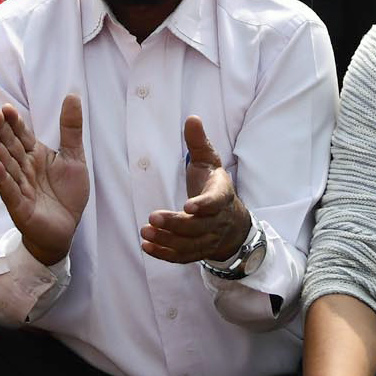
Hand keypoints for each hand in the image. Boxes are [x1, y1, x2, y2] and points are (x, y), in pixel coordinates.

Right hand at [0, 96, 91, 265]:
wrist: (65, 228)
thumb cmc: (66, 193)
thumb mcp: (74, 158)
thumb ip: (70, 129)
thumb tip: (72, 95)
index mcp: (34, 155)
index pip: (21, 135)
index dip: (14, 122)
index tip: (6, 107)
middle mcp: (23, 169)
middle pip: (9, 146)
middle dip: (0, 130)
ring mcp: (19, 187)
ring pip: (5, 166)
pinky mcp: (19, 207)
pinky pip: (9, 191)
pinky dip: (2, 179)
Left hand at [141, 116, 250, 264]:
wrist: (231, 220)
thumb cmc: (213, 185)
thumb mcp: (209, 162)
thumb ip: (199, 142)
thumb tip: (192, 118)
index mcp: (222, 195)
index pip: (216, 202)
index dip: (203, 205)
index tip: (188, 206)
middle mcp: (217, 220)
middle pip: (199, 227)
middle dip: (176, 224)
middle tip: (152, 217)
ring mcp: (209, 238)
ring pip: (190, 245)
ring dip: (167, 241)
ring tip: (145, 232)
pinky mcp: (199, 251)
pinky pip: (183, 257)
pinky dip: (165, 254)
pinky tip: (147, 246)